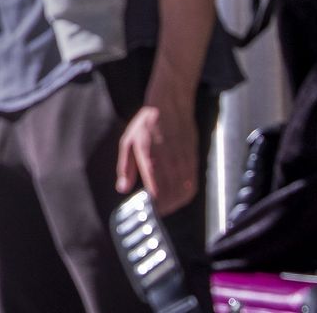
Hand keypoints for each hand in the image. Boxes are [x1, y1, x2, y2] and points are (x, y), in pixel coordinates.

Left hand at [116, 87, 199, 211]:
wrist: (170, 106)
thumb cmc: (146, 124)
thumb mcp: (128, 142)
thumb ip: (125, 168)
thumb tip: (122, 189)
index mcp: (151, 158)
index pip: (156, 192)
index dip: (153, 206)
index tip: (148, 211)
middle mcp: (170, 163)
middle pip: (172, 196)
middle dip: (165, 208)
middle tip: (156, 211)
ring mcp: (184, 162)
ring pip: (185, 192)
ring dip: (176, 203)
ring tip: (166, 206)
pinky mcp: (193, 160)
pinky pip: (193, 183)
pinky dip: (186, 194)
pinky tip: (177, 195)